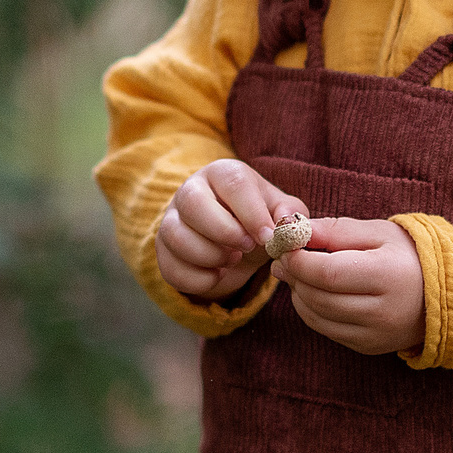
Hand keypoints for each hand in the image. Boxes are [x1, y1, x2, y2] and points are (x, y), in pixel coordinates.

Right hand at [154, 160, 302, 302]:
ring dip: (210, 256)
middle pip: (193, 203)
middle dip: (225, 232)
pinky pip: (171, 268)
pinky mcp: (163, 250)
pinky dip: (199, 279)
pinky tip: (218, 274)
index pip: (233, 183)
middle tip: (247, 247)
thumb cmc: (257, 219)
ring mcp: (171, 220)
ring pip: (176, 236)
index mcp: (222, 173)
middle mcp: (191, 190)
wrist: (234, 242)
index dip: (252, 213)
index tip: (267, 238)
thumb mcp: (279, 211)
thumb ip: (290, 213)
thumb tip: (286, 224)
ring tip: (233, 259)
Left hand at [274, 215, 427, 356]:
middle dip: (295, 277)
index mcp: (388, 277)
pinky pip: (327, 330)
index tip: (286, 246)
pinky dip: (311, 311)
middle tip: (284, 259)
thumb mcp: (378, 232)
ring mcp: (376, 335)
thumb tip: (294, 231)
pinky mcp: (369, 346)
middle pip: (318, 297)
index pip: (328, 274)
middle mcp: (382, 312)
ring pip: (317, 317)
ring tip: (297, 273)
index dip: (299, 261)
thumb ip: (336, 230)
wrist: (443, 293)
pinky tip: (313, 292)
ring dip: (298, 294)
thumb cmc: (409, 254)